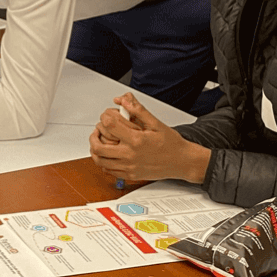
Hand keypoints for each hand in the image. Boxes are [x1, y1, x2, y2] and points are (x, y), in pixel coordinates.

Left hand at [89, 92, 210, 184]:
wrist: (182, 161)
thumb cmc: (171, 143)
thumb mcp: (155, 123)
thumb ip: (137, 110)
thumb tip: (123, 100)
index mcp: (136, 140)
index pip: (109, 125)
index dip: (104, 117)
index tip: (107, 116)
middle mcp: (130, 155)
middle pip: (99, 146)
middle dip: (94, 136)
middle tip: (97, 130)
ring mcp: (129, 167)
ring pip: (100, 161)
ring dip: (96, 150)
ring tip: (100, 142)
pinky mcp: (131, 175)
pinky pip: (109, 171)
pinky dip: (104, 162)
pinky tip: (108, 155)